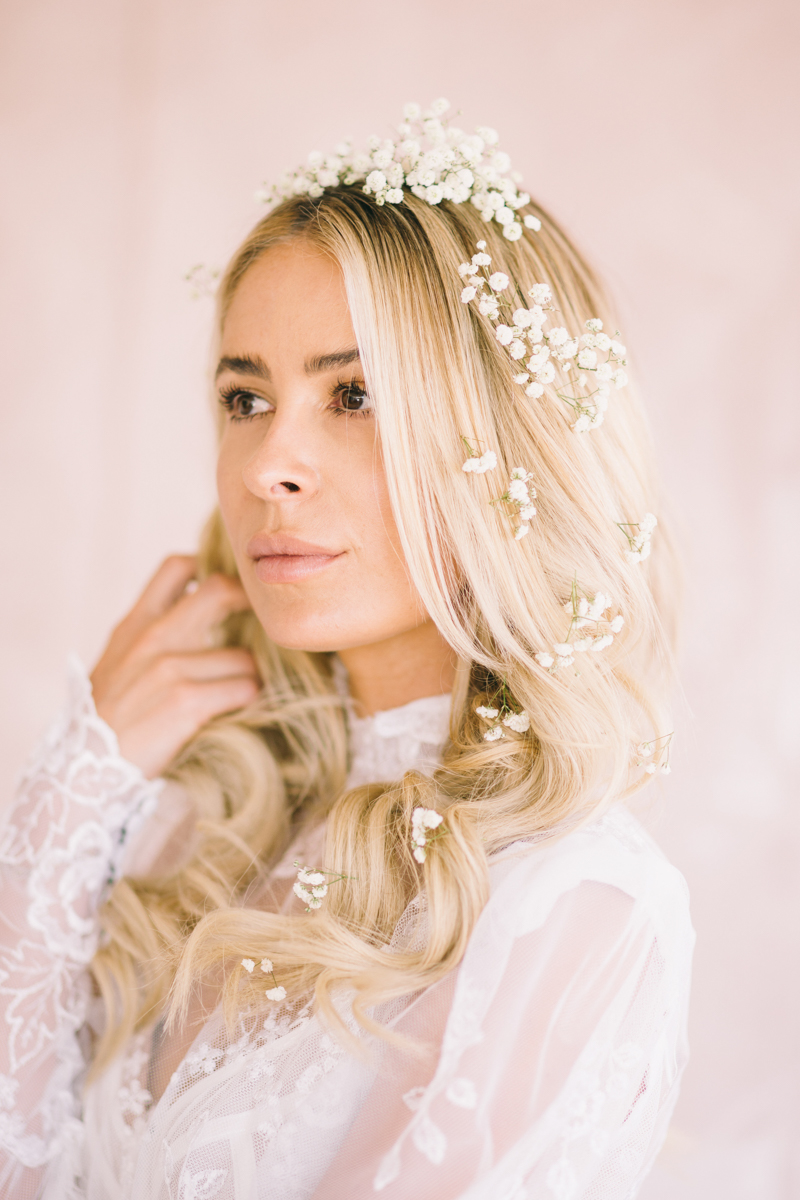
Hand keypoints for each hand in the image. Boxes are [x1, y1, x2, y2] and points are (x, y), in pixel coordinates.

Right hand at [90, 555, 259, 777]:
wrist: (85, 767)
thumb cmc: (109, 718)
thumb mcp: (120, 662)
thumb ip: (152, 637)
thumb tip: (198, 621)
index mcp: (136, 623)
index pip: (178, 567)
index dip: (210, 569)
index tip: (227, 591)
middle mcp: (152, 636)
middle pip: (218, 591)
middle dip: (248, 606)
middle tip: (258, 629)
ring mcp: (169, 667)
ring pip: (243, 655)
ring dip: (252, 675)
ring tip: (243, 689)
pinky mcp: (186, 700)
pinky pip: (243, 689)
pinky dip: (248, 699)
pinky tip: (238, 710)